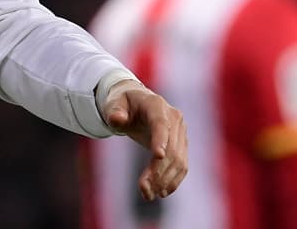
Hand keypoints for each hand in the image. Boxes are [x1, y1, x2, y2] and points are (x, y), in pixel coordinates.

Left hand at [103, 81, 187, 200]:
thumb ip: (114, 112)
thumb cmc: (124, 104)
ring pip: (178, 160)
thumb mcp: (114, 104)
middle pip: (171, 148)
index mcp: (157, 105)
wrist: (138, 103)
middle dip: (158, 171)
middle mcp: (174, 118)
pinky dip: (173, 180)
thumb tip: (117, 119)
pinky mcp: (182, 145)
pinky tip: (161, 192)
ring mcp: (181, 132)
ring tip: (148, 194)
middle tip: (143, 189)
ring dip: (165, 180)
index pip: (161, 124)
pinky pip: (182, 165)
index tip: (157, 156)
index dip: (160, 140)